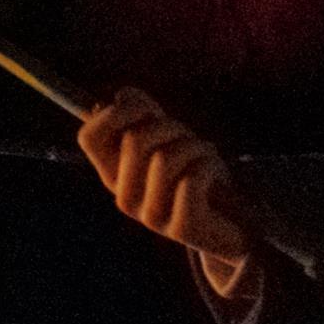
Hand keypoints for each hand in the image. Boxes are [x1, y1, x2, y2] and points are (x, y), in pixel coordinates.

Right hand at [80, 87, 259, 294]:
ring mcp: (149, 216)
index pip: (89, 137)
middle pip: (133, 139)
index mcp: (113, 174)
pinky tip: (216, 173)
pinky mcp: (179, 227)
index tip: (144, 109)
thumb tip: (122, 95)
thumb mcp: (169, 137)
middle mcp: (124, 196)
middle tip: (187, 137)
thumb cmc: (198, 173)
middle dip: (169, 125)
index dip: (114, 112)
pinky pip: (190, 179)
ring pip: (164, 157)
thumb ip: (144, 114)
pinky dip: (209, 165)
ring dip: (194, 146)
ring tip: (205, 155)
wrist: (235, 224)